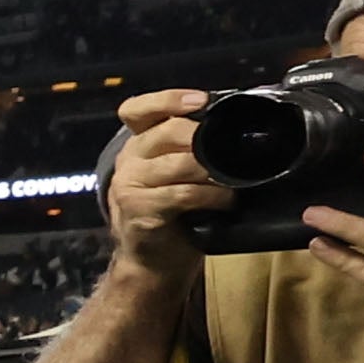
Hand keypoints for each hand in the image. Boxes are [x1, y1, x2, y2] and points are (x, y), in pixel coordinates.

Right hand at [103, 89, 232, 273]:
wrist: (152, 262)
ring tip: (233, 182)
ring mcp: (130, 184)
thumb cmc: (173, 215)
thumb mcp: (176, 174)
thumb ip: (190, 149)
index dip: (169, 99)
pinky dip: (211, 196)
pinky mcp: (140, 209)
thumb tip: (234, 129)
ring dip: (215, 172)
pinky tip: (225, 202)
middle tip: (232, 152)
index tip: (201, 101)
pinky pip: (183, 193)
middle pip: (169, 130)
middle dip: (206, 139)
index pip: (138, 109)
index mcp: (137, 144)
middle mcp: (129, 159)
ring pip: (181, 162)